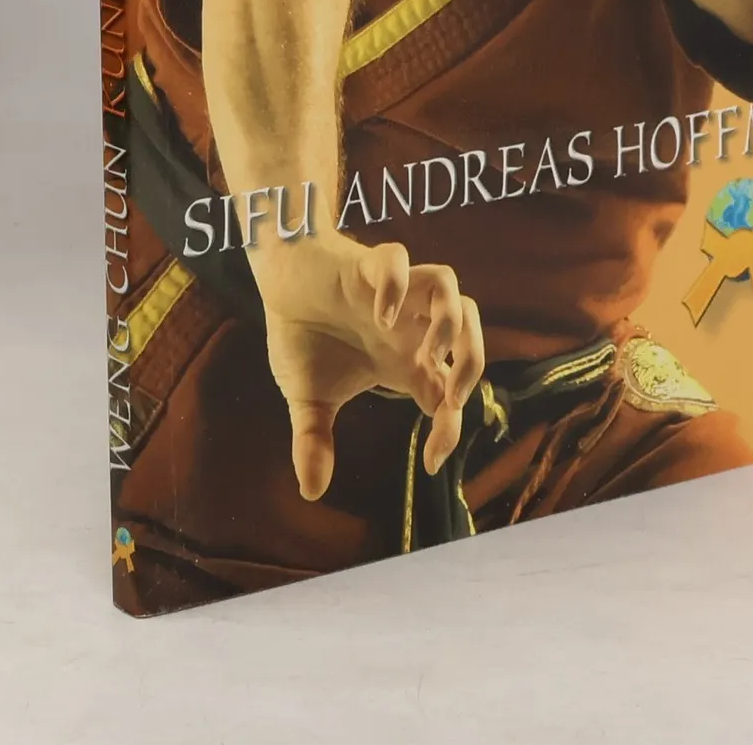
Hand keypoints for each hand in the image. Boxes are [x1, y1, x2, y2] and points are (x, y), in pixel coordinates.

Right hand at [253, 234, 484, 501]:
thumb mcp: (308, 398)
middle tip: (452, 398)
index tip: (432, 461)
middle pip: (469, 332)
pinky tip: (380, 314)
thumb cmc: (305, 335)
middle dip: (472, 364)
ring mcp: (393, 293)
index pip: (447, 392)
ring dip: (449, 320)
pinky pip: (396, 261)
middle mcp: (407, 326)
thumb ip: (314, 440)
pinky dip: (397, 285)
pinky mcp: (366, 265)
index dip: (451, 428)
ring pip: (449, 288)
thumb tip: (311, 492)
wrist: (280, 284)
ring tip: (428, 351)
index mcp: (402, 360)